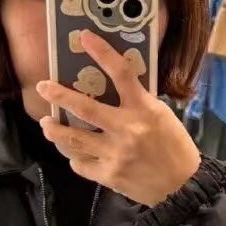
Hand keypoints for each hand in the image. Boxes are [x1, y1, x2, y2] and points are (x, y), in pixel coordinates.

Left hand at [35, 30, 201, 206]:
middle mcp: (127, 129)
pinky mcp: (109, 175)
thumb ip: (137, 102)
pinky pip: (80, 163)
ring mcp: (115, 154)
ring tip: (47, 124)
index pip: (121, 73)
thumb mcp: (162, 116)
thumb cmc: (174, 147)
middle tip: (43, 87)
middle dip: (58, 95)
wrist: (183, 187)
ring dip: (54, 130)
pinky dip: (76, 157)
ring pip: (73, 139)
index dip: (102, 52)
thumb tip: (110, 87)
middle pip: (84, 107)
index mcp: (144, 110)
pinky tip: (76, 153)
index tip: (85, 38)